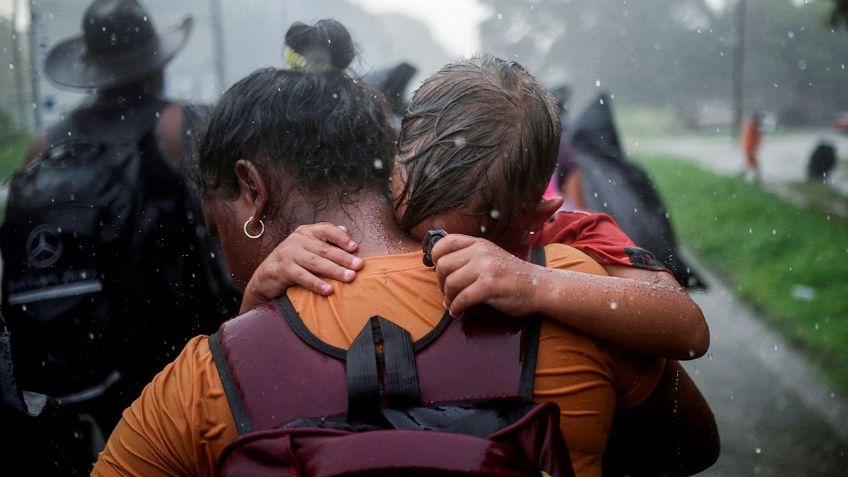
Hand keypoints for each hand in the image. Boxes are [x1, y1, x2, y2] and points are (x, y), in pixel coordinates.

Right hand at [240, 223, 362, 312]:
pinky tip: (329, 290)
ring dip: (334, 270)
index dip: (341, 238)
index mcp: (305, 232)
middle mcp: (296, 240)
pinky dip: (316, 283)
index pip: (326, 229)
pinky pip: (302, 276)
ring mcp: (288, 253)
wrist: (265, 278)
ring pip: (315, 262)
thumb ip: (324, 239)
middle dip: (343, 258)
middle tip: (359, 266)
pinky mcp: (281, 269)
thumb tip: (345, 229)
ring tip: (349, 277)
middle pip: (324, 249)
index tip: (355, 247)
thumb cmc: (292, 262)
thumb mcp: (307, 247)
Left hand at [431, 235, 541, 317]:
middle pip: (443, 265)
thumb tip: (440, 268)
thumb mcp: (490, 256)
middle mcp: (480, 252)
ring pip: (451, 283)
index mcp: (478, 243)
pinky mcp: (489, 286)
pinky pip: (462, 299)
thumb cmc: (512, 276)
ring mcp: (485, 267)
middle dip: (441, 283)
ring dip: (448, 298)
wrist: (539, 286)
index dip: (436, 258)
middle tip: (448, 293)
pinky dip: (456, 309)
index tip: (441, 273)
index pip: (444, 243)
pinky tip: (458, 313)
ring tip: (453, 305)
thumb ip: (469, 256)